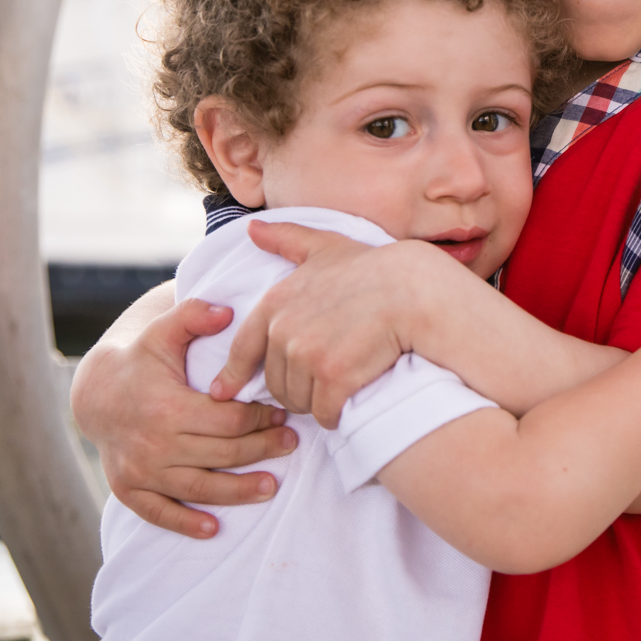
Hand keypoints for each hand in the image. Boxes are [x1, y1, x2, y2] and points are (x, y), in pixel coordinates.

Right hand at [70, 298, 297, 537]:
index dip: (259, 419)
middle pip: (221, 454)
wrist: (95, 392)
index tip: (282, 413)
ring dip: (237, 492)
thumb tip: (227, 311)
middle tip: (291, 444)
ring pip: (198, 488)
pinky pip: (159, 512)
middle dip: (261, 450)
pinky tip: (214, 528)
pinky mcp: (127, 489)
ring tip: (271, 486)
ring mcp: (138, 470)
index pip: (227, 421)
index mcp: (166, 406)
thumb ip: (194, 315)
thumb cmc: (141, 359)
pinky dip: (185, 523)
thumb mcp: (163, 330)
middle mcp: (152, 443)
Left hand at [220, 224, 465, 427]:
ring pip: (299, 401)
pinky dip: (336, 414)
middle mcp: (283, 329)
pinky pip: (325, 412)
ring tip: (340, 387)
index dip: (235, 374)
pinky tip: (351, 403)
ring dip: (317, 402)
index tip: (225, 393)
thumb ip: (287, 239)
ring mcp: (308, 354)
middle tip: (323, 381)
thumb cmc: (375, 269)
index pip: (243, 350)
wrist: (415, 291)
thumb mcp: (327, 248)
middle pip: (276, 383)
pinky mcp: (333, 376)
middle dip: (295, 387)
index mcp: (275, 303)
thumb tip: (252, 226)